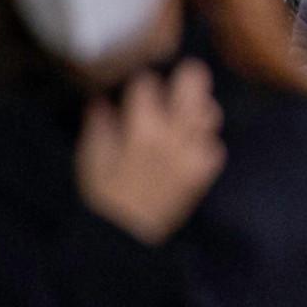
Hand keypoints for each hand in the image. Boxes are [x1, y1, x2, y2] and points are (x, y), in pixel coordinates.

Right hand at [76, 60, 225, 245]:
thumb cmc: (103, 194)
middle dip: (189, 76)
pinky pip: (214, 146)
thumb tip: (101, 99)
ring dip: (200, 107)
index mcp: (141, 130)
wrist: (126, 235)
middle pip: (192, 89)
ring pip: (209, 115)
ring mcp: (193, 154)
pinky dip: (205, 140)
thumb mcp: (91, 156)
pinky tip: (191, 142)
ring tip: (188, 109)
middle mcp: (173, 137)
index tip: (141, 83)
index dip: (144, 80)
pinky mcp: (203, 172)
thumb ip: (100, 124)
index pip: (148, 86)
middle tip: (187, 71)